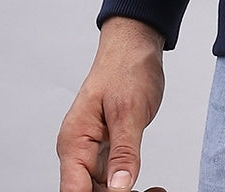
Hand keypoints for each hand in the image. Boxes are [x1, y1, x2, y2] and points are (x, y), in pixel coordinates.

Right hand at [57, 16, 166, 191]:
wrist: (135, 45)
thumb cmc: (126, 67)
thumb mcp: (129, 111)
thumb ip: (124, 152)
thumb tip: (119, 187)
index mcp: (74, 141)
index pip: (74, 190)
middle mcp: (78, 150)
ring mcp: (93, 150)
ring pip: (103, 189)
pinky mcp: (108, 147)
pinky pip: (114, 176)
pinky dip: (130, 184)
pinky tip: (150, 189)